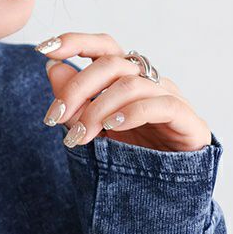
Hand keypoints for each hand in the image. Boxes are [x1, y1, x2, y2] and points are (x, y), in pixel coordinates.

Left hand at [36, 32, 211, 151]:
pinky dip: (132, 113)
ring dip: (97, 109)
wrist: (168, 192)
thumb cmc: (131, 154)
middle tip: (54, 117)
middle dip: (76, 88)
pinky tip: (112, 127)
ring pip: (130, 85)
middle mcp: (150, 80)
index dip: (75, 41)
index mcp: (127, 77)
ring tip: (79, 136)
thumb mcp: (92, 127)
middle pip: (111, 64)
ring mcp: (170, 97)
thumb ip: (74, 100)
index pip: (103, 46)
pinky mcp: (189, 120)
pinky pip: (161, 105)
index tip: (43, 49)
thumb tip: (51, 67)